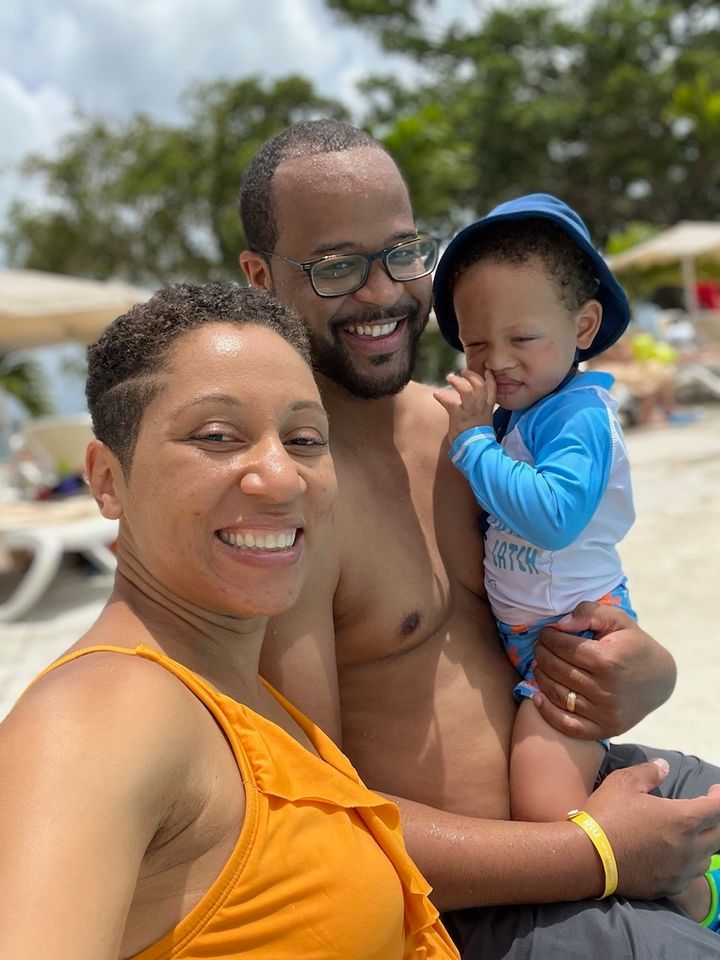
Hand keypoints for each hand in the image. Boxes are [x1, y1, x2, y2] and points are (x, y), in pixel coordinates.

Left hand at [433, 368, 496, 441]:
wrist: (476, 450)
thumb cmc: (478, 439)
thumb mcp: (484, 422)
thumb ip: (480, 412)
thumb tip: (474, 408)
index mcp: (488, 409)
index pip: (492, 389)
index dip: (490, 378)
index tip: (487, 371)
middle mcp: (481, 407)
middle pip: (479, 385)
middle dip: (471, 376)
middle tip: (463, 371)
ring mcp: (470, 411)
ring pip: (466, 391)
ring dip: (457, 382)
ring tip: (450, 377)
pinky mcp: (459, 417)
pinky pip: (450, 403)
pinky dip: (442, 397)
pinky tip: (436, 394)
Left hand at [531, 601, 676, 739]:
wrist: (660, 680)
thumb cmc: (633, 645)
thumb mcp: (617, 619)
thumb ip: (589, 613)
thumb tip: (560, 624)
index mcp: (608, 660)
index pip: (563, 647)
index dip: (549, 637)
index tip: (546, 633)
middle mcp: (605, 689)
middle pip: (557, 670)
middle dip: (542, 654)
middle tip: (540, 647)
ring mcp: (605, 713)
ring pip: (558, 694)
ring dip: (541, 677)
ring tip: (539, 665)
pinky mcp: (605, 729)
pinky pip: (567, 725)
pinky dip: (548, 712)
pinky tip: (538, 697)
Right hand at [584, 758, 719, 898]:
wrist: (588, 857)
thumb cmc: (607, 816)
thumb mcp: (623, 783)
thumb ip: (648, 772)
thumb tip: (664, 766)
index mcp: (682, 819)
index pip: (716, 808)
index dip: (719, 796)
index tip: (715, 789)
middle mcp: (689, 848)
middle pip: (719, 834)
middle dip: (715, 819)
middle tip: (706, 808)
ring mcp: (681, 870)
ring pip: (707, 857)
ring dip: (704, 842)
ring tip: (692, 833)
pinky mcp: (670, 887)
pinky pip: (691, 875)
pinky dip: (690, 862)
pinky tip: (677, 855)